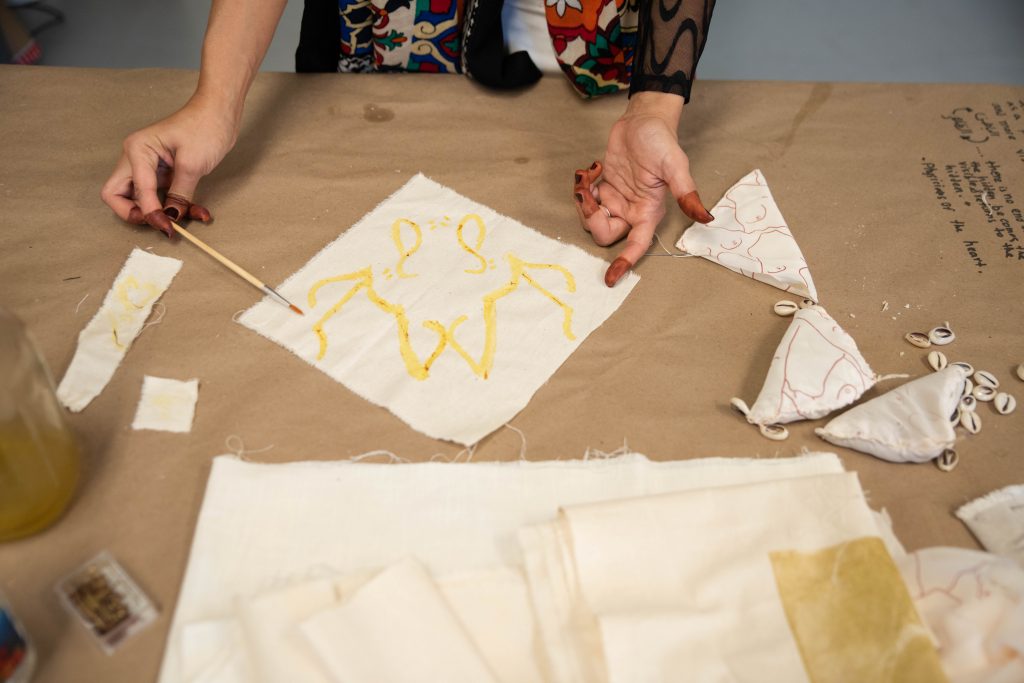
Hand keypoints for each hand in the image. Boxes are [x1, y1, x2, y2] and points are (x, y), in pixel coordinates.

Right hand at [100, 97, 238, 235]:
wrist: (220, 113)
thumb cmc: (205, 127)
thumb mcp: (192, 164)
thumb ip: (180, 194)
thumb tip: (170, 218)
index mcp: (137, 150)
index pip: (133, 192)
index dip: (149, 213)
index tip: (168, 227)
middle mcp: (136, 158)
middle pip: (118, 195)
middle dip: (137, 214)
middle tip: (161, 223)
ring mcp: (148, 166)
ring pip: (141, 199)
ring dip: (161, 213)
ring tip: (189, 217)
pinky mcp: (162, 173)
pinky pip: (160, 196)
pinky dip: (175, 206)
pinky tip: (195, 211)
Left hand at [574, 92, 713, 286]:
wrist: (644, 119)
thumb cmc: (661, 140)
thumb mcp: (675, 165)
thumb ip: (687, 193)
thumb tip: (706, 218)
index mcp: (649, 212)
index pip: (636, 245)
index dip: (624, 263)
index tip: (610, 279)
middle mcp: (632, 211)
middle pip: (605, 234)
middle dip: (590, 218)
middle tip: (587, 193)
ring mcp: (617, 201)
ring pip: (592, 219)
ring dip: (582, 201)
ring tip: (587, 176)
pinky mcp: (605, 188)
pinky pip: (586, 201)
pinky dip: (582, 188)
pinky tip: (590, 171)